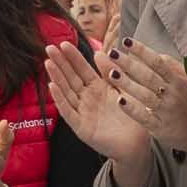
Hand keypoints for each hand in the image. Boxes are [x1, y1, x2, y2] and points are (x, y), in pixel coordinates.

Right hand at [41, 35, 146, 170]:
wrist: (138, 143)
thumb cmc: (132, 116)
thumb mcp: (122, 89)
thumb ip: (111, 72)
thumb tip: (99, 52)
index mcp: (97, 88)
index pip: (82, 69)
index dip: (73, 57)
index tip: (64, 43)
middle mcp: (87, 99)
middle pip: (71, 78)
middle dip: (60, 63)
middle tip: (49, 48)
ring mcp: (82, 113)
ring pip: (66, 92)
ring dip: (57, 78)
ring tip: (48, 63)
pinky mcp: (81, 127)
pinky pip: (68, 112)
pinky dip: (60, 99)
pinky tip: (52, 87)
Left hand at [113, 38, 186, 151]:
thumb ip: (173, 69)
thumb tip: (158, 55)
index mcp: (178, 82)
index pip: (158, 63)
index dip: (143, 51)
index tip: (127, 42)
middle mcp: (172, 95)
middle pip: (148, 76)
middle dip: (129, 63)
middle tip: (113, 53)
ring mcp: (166, 111)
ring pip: (144, 95)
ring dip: (127, 83)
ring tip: (111, 73)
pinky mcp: (159, 127)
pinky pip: (144, 117)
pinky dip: (132, 109)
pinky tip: (120, 100)